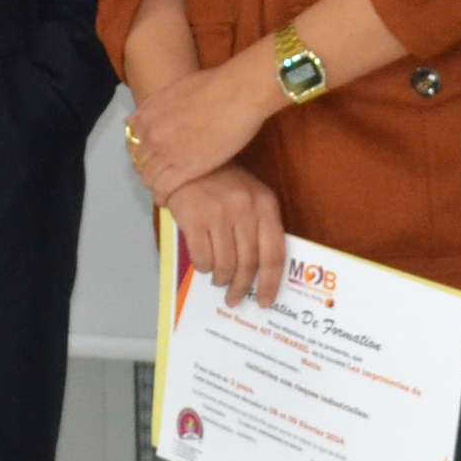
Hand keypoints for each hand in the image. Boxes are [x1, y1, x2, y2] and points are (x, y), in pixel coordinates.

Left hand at [124, 56, 277, 203]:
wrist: (237, 92)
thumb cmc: (216, 84)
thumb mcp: (176, 88)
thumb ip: (161, 104)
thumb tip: (160, 111)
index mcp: (147, 113)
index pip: (132, 140)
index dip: (141, 151)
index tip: (150, 157)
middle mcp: (151, 134)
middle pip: (139, 160)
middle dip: (147, 169)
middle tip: (159, 175)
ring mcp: (165, 152)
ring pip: (149, 177)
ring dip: (154, 184)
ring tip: (163, 189)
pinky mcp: (184, 168)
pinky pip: (163, 189)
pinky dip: (162, 196)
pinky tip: (167, 200)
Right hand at [167, 165, 285, 306]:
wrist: (187, 158)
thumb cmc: (223, 182)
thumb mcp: (251, 196)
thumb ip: (261, 226)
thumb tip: (261, 270)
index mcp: (266, 206)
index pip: (274, 254)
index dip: (270, 283)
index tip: (265, 301)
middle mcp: (245, 210)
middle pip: (248, 264)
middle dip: (241, 288)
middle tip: (235, 300)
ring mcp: (219, 214)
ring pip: (224, 265)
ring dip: (221, 279)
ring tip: (218, 280)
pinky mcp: (194, 218)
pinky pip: (202, 257)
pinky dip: (203, 267)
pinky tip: (203, 264)